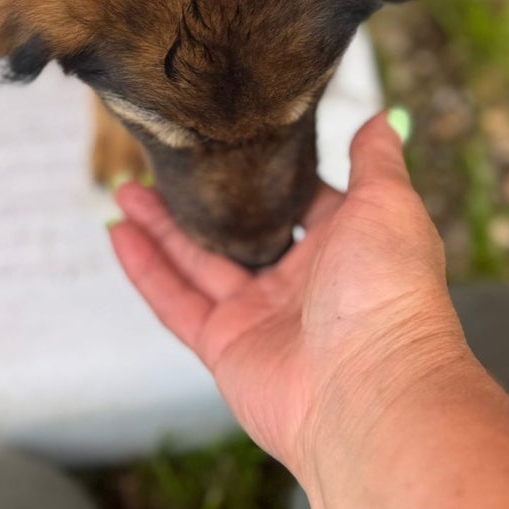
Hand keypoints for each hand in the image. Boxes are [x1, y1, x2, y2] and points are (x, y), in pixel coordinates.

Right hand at [110, 113, 468, 508]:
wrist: (371, 391)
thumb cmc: (390, 294)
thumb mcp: (388, 205)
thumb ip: (376, 159)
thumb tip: (386, 117)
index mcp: (343, 246)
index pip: (298, 202)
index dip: (266, 174)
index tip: (231, 138)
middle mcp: (301, 282)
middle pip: (239, 232)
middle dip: (202, 201)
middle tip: (161, 163)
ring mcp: (260, 317)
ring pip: (199, 262)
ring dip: (161, 227)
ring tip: (124, 189)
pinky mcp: (226, 348)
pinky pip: (177, 301)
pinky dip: (146, 269)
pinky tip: (118, 234)